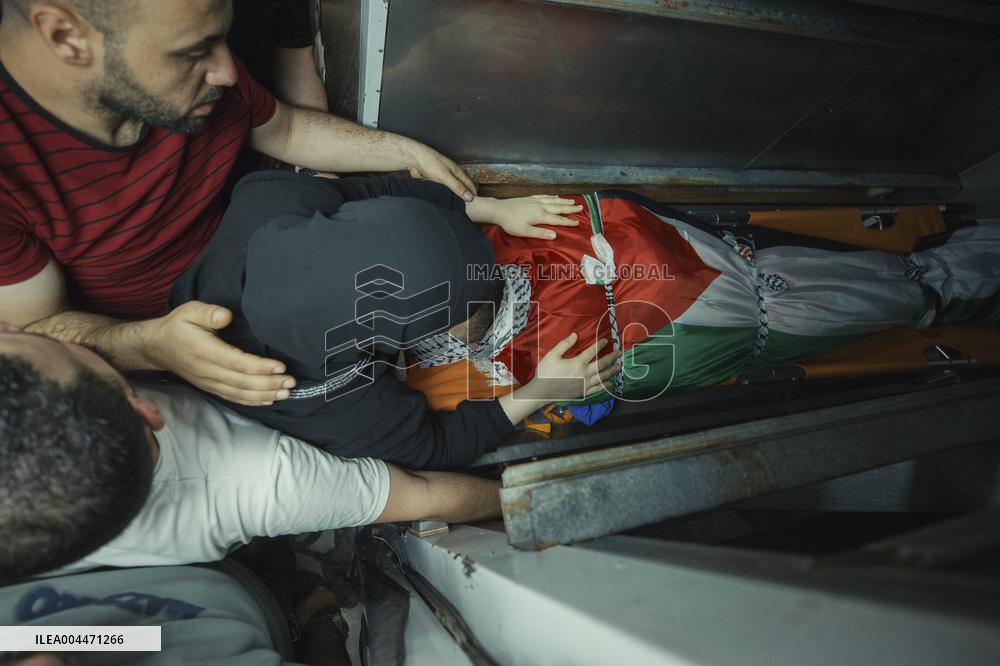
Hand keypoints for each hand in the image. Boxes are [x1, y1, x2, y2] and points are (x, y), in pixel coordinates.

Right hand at [141, 301, 296, 405]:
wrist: (157, 347)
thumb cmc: (177, 326)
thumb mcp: (189, 311)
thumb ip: (208, 312)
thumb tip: (226, 316)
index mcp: (204, 351)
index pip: (237, 362)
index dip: (260, 367)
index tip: (281, 367)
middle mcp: (207, 371)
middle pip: (242, 382)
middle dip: (269, 384)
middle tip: (291, 382)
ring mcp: (209, 382)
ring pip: (239, 393)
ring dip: (264, 395)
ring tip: (286, 393)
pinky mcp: (210, 387)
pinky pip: (233, 397)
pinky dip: (252, 401)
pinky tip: (269, 400)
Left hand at [406, 142, 476, 201]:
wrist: (413, 158)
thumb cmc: (429, 162)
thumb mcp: (445, 177)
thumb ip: (457, 187)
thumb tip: (469, 197)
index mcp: (456, 171)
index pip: (468, 183)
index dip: (472, 191)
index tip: (475, 200)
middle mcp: (450, 173)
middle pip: (461, 185)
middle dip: (465, 193)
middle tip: (468, 204)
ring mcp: (442, 176)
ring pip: (451, 188)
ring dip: (454, 194)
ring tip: (457, 204)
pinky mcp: (434, 179)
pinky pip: (441, 189)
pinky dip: (444, 193)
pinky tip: (444, 199)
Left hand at [468, 195, 581, 239]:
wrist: (499, 210)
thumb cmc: (511, 223)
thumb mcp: (525, 231)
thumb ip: (540, 233)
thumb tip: (555, 235)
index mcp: (540, 216)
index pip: (558, 220)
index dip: (568, 222)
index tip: (578, 222)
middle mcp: (540, 207)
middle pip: (558, 208)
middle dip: (570, 209)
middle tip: (581, 207)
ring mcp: (535, 201)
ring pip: (553, 200)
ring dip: (563, 201)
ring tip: (572, 201)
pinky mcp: (529, 198)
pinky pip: (544, 196)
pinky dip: (551, 196)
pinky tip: (555, 196)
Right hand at [526, 332, 620, 401]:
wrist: (542, 392)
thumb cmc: (546, 372)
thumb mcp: (552, 355)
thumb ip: (564, 344)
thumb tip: (575, 335)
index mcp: (578, 363)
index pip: (592, 351)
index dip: (600, 345)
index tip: (606, 340)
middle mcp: (585, 373)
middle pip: (601, 364)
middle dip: (611, 357)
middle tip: (619, 353)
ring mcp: (585, 384)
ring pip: (602, 377)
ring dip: (611, 371)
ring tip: (618, 367)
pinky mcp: (583, 392)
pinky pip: (597, 389)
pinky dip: (604, 386)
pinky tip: (610, 385)